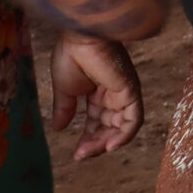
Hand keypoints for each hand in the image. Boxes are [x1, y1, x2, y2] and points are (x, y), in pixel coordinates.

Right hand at [50, 31, 142, 160]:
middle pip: (110, 127)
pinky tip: (110, 146)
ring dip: (107, 142)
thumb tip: (58, 129)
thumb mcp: (64, 89)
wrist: (79, 37)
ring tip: (90, 152)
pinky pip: (134, 119)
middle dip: (96, 144)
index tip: (76, 154)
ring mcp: (124, 93)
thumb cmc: (70, 55)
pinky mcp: (131, 91)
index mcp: (98, 93)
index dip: (88, 139)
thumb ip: (64, 109)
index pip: (97, 122)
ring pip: (122, 127)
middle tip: (81, 155)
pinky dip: (125, 134)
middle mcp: (113, 95)